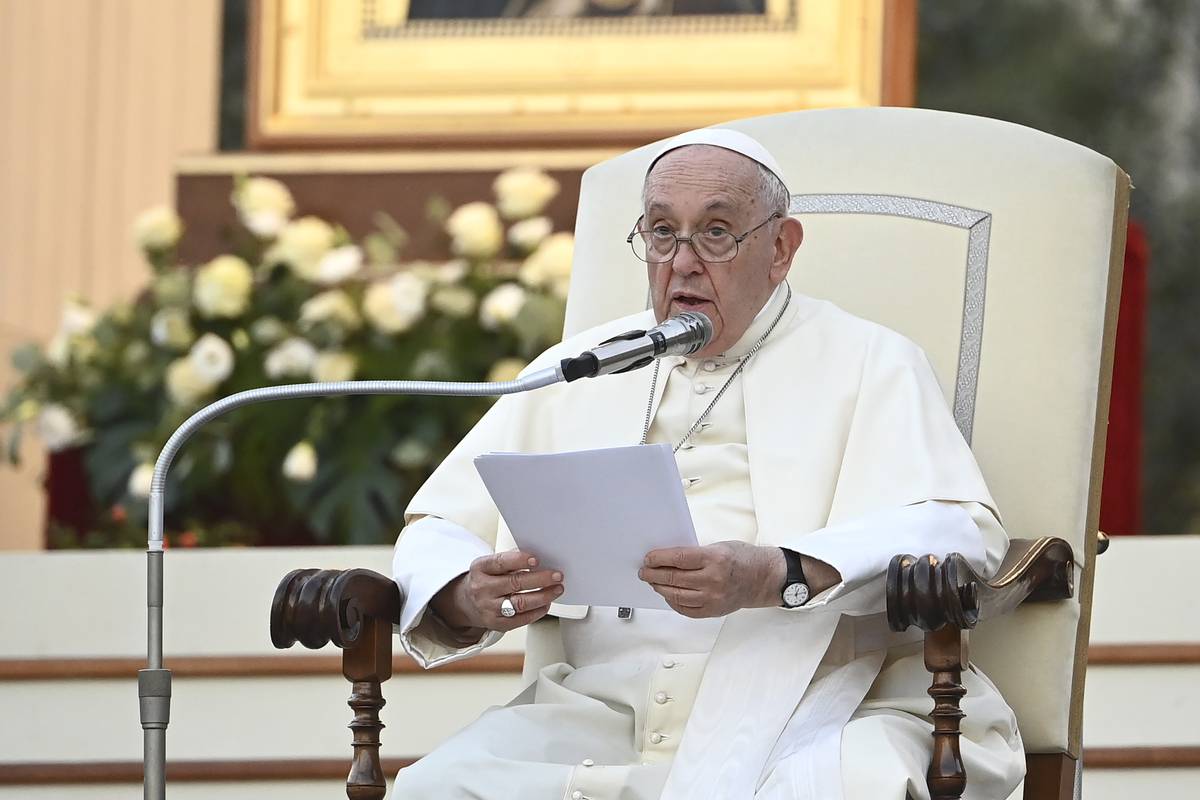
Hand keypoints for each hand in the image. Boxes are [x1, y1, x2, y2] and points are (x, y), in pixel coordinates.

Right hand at [429, 549, 563, 635]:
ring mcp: (489, 608)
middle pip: (514, 583)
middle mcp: (482, 589)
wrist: (466, 603)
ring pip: (520, 603)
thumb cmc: (485, 579)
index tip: (536, 559)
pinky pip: (522, 619)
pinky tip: (546, 603)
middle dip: (540, 579)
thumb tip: (538, 560)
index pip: (500, 563)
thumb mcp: (489, 565)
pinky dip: (538, 611)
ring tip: (557, 589)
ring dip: (543, 596)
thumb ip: (510, 561)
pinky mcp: (497, 624)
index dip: (519, 561)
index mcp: (480, 568)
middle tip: (557, 576)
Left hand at [638, 541, 785, 617]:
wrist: (764, 578)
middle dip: (654, 574)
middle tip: (645, 571)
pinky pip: (686, 609)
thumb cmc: (743, 559)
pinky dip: (673, 602)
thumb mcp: (719, 546)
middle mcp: (713, 580)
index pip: (678, 558)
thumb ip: (695, 554)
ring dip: (660, 588)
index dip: (658, 558)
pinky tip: (668, 595)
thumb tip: (667, 559)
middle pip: (674, 578)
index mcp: (715, 559)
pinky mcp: (713, 611)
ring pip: (677, 595)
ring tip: (653, 582)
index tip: (648, 558)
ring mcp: (713, 598)